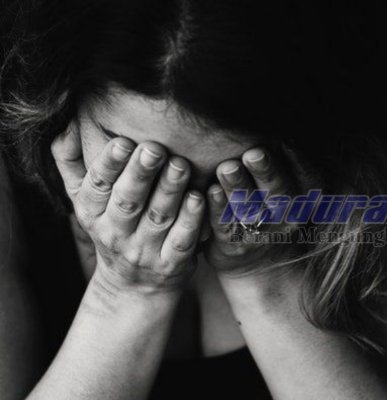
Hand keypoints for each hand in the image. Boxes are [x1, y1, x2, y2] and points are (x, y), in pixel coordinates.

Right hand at [52, 123, 204, 293]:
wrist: (134, 285)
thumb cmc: (112, 226)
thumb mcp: (85, 199)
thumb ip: (71, 162)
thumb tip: (67, 124)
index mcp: (91, 213)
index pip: (97, 186)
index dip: (109, 164)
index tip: (122, 141)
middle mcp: (115, 233)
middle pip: (128, 201)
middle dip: (141, 174)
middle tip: (155, 148)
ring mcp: (144, 251)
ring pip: (158, 217)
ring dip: (170, 190)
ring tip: (181, 165)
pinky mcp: (171, 264)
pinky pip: (182, 240)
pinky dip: (191, 220)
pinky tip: (199, 197)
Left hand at [203, 147, 302, 274]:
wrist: (255, 260)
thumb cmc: (268, 208)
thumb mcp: (286, 189)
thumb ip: (282, 161)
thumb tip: (280, 128)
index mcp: (302, 199)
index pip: (304, 178)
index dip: (294, 161)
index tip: (285, 140)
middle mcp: (285, 217)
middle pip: (277, 193)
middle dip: (266, 172)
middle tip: (253, 153)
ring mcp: (259, 234)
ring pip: (250, 210)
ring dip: (238, 188)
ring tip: (227, 168)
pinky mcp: (233, 246)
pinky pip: (225, 227)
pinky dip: (217, 209)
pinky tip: (209, 191)